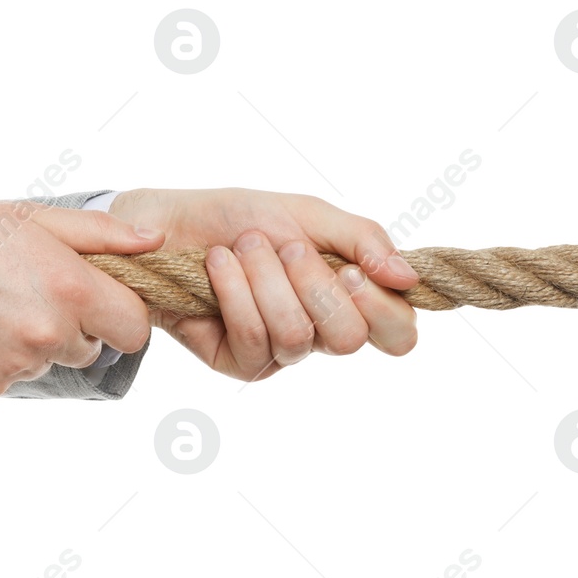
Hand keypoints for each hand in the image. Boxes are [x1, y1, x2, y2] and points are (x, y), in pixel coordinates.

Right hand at [0, 200, 163, 397]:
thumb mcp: (28, 217)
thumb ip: (99, 233)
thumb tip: (154, 240)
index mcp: (70, 289)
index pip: (135, 327)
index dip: (119, 312)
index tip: (95, 297)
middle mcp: (50, 335)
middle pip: (93, 347)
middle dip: (74, 325)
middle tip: (29, 292)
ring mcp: (19, 366)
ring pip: (51, 361)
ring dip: (36, 341)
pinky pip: (14, 377)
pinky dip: (0, 358)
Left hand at [107, 187, 419, 380]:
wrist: (169, 224)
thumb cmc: (240, 217)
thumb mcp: (308, 214)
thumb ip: (363, 240)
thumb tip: (408, 278)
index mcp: (349, 298)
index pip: (398, 332)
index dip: (379, 305)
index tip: (347, 268)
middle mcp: (320, 331)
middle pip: (350, 339)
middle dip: (314, 284)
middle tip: (287, 247)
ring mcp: (280, 352)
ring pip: (298, 335)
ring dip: (267, 279)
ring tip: (243, 246)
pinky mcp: (240, 363)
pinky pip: (254, 338)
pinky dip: (235, 291)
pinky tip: (218, 264)